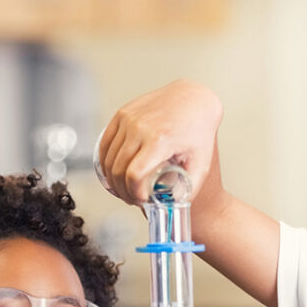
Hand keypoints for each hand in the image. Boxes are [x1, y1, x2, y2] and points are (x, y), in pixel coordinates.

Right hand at [98, 79, 222, 204]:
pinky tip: (114, 172)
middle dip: (123, 191)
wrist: (194, 99)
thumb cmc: (198, 130)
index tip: (142, 199)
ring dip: (113, 180)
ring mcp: (128, 119)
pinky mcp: (122, 114)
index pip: (134, 176)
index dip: (134, 193)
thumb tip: (171, 208)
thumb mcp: (201, 164)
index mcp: (160, 140)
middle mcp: (140, 127)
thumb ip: (188, 190)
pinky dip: (106, 163)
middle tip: (133, 199)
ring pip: (109, 160)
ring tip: (125, 188)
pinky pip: (105, 144)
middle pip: (118, 170)